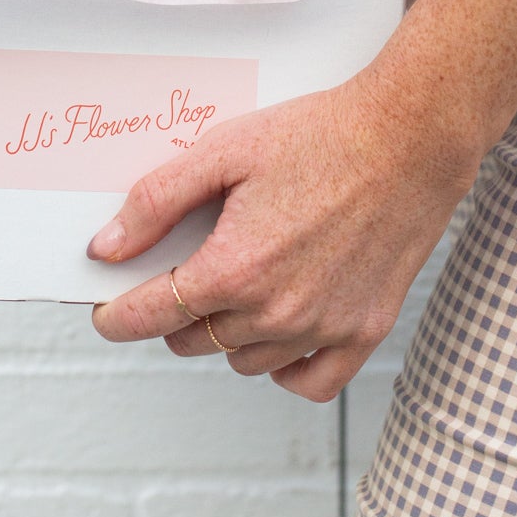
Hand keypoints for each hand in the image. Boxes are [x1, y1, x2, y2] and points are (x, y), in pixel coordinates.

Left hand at [86, 68, 478, 400]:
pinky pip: (310, 381)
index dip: (116, 316)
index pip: (150, 316)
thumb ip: (155, 203)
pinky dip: (285, 367)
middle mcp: (277, 311)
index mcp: (234, 268)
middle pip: (193, 341)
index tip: (105, 313)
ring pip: (245, 362)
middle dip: (173, 315)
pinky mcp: (365, 330)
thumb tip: (106, 248)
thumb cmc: (319, 135)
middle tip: (182, 278)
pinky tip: (279, 333)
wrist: (411, 138)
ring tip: (237, 290)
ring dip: (227, 335)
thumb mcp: (223, 151)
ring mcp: (324, 327)